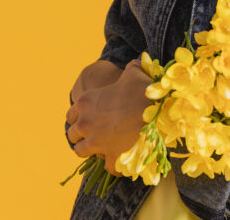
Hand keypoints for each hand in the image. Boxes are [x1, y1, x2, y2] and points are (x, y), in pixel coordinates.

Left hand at [66, 59, 150, 175]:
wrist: (158, 112)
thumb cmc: (144, 89)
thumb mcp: (134, 73)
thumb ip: (130, 68)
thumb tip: (136, 62)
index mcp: (85, 102)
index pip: (71, 115)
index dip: (80, 118)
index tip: (90, 119)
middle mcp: (85, 123)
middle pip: (72, 134)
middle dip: (82, 135)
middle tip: (96, 135)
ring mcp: (95, 142)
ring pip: (80, 151)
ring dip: (91, 150)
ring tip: (102, 148)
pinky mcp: (110, 157)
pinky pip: (106, 166)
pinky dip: (113, 164)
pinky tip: (121, 159)